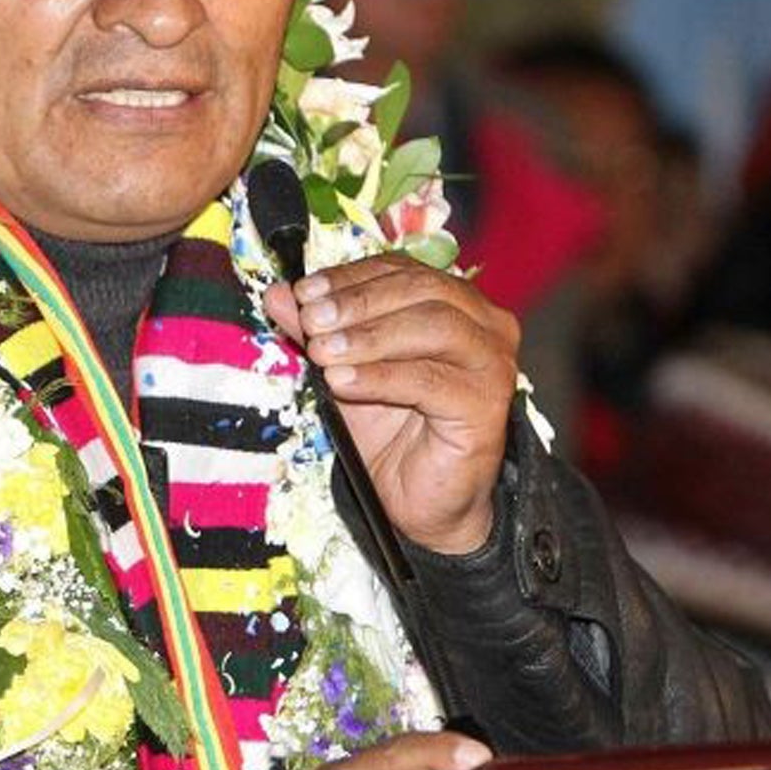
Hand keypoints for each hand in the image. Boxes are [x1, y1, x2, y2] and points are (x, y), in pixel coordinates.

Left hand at [264, 255, 519, 553]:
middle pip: (421, 290)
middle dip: (358, 302)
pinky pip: (429, 380)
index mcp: (455, 302)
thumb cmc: (389, 429)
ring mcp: (492, 363)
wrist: (420, 498)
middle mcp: (485, 324)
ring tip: (323, 353)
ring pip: (432, 327)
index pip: (402, 271)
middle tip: (312, 320)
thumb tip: (278, 293)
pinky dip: (380, 376)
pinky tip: (342, 382)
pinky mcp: (486, 405)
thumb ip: (318, 330)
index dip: (351, 277)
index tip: (304, 292)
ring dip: (369, 336)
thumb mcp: (343, 369)